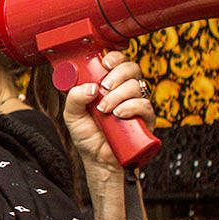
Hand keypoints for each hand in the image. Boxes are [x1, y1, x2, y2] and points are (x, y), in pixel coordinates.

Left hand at [62, 51, 154, 170]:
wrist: (99, 161)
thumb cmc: (88, 137)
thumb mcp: (72, 116)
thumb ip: (74, 98)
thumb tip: (91, 87)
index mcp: (110, 86)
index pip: (118, 62)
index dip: (115, 58)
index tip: (105, 64)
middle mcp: (125, 92)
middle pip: (132, 68)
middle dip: (117, 75)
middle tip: (104, 88)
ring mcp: (137, 104)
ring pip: (137, 85)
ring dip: (118, 95)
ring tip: (105, 110)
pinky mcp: (146, 119)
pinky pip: (145, 105)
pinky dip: (131, 107)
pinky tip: (118, 114)